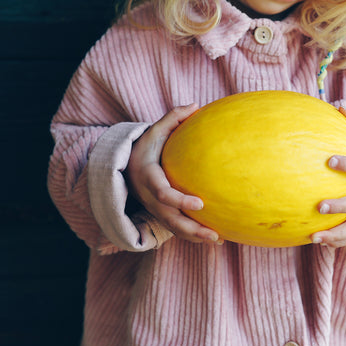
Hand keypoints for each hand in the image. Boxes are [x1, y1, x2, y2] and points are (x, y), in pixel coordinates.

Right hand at [126, 104, 222, 244]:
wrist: (127, 168)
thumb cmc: (146, 146)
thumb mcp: (154, 130)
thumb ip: (173, 118)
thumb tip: (195, 105)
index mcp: (148, 178)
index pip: (163, 194)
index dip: (180, 201)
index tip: (201, 204)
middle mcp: (150, 198)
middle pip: (170, 219)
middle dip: (191, 229)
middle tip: (213, 234)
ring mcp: (155, 210)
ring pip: (174, 229)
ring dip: (195, 237)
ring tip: (218, 240)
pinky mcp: (161, 216)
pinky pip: (177, 230)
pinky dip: (194, 237)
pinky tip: (216, 239)